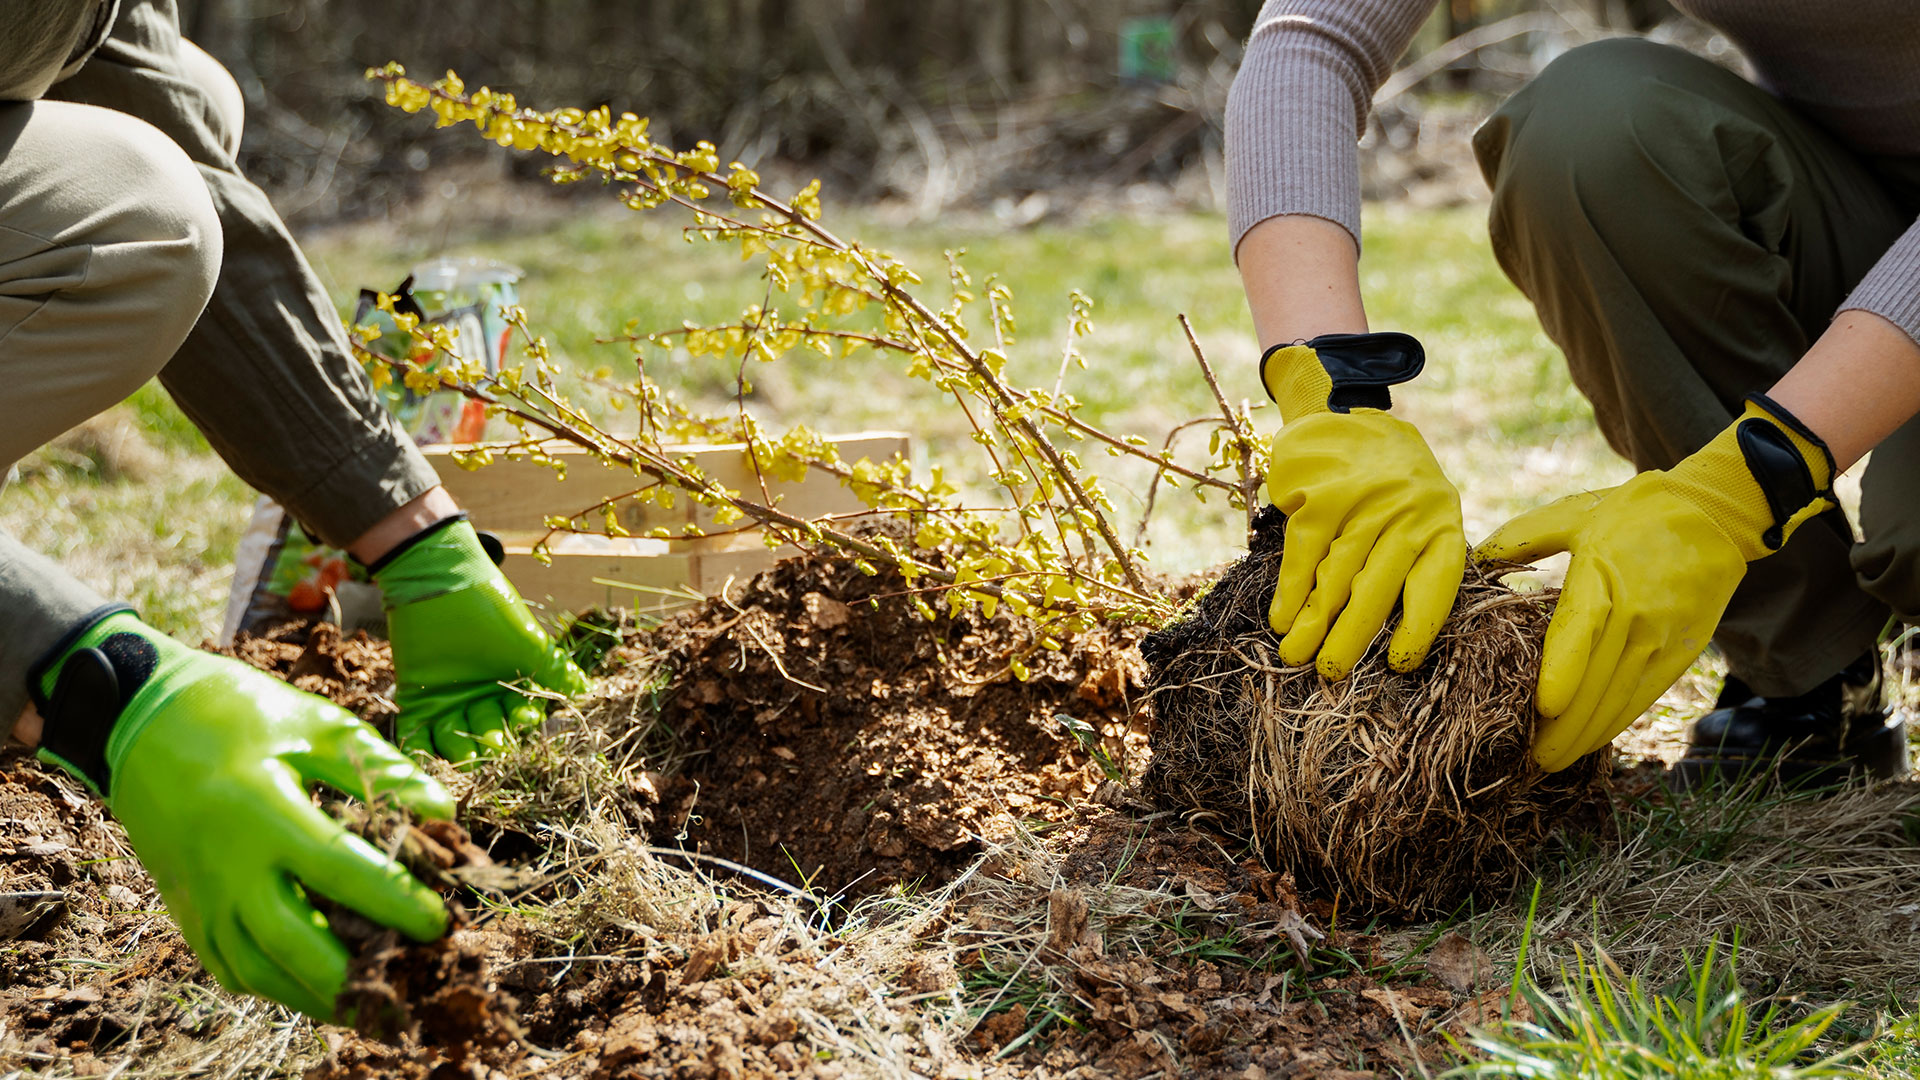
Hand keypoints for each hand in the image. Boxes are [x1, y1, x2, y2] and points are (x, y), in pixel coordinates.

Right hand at [32, 612, 451, 1019]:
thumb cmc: (241, 716)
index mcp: (262, 812)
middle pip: (293, 943)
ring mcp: (201, 896)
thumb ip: (382, 770)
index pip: (339, 872)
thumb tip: (443, 813)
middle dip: (358, 969)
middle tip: (413, 971)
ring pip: (260, 971)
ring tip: (377, 996)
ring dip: (320, 993)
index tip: (438, 922)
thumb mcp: (317, 725)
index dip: (393, 902)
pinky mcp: (187, 913)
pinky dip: (279, 986)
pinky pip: (232, 969)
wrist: (143, 723)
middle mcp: (226, 865)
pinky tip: (322, 984)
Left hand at [372, 517, 588, 761]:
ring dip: (460, 749)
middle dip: (492, 739)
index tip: (527, 717)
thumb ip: (556, 672)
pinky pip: (418, 734)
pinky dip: (421, 748)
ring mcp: (448, 700)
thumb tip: (587, 691)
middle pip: (490, 730)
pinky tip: (426, 757)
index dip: (525, 718)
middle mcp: (480, 697)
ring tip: (464, 754)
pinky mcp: (417, 699)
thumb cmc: (493, 613)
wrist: (444, 585)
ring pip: (456, 738)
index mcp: (510, 685)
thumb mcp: (530, 645)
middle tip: (493, 742)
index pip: (522, 713)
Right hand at [1262, 334, 1465, 678]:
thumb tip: (1390, 638)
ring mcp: (1364, 500)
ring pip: (1337, 573)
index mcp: (1441, 523)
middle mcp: (1408, 511)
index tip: (1397, 664)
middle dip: (1352, 635)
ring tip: (1296, 656)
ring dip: (1314, 620)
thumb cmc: (1385, 485)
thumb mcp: (1416, 514)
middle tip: (1330, 674)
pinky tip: (1282, 619)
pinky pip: (1305, 550)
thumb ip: (1411, 563)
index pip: (1436, 583)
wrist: (1343, 413)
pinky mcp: (1323, 491)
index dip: (1418, 626)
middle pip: (1379, 586)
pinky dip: (1291, 588)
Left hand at [1477, 397, 1836, 770]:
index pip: (1582, 633)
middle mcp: (1635, 616)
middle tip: (1528, 760)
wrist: (1713, 517)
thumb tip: (1476, 558)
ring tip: (1551, 762)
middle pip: (1596, 682)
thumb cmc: (1634, 514)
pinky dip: (1614, 724)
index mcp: (1603, 578)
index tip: (1542, 707)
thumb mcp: (1575, 514)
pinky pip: (1642, 698)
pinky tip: (1589, 741)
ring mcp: (1661, 640)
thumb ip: (1523, 537)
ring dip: (1586, 736)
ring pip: (1619, 700)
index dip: (1564, 673)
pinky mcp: (1679, 655)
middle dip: (1563, 728)